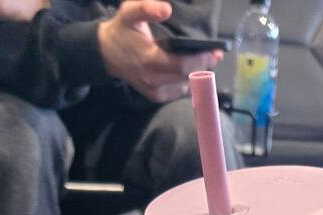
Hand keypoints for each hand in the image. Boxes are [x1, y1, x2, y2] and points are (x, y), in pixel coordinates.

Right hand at [98, 0, 222, 103]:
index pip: (181, 65)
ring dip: (196, 73)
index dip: (201, 60)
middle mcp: (153, 80)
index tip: (216, 52)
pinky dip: (186, 80)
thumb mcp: (129, 12)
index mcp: (149, 60)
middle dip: (204, 66)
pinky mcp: (155, 96)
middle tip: (215, 54)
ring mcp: (154, 91)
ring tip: (204, 59)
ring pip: (185, 85)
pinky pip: (178, 91)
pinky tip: (188, 69)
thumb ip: (146, 8)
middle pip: (186, 77)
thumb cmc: (122, 29)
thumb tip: (167, 9)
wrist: (106, 53)